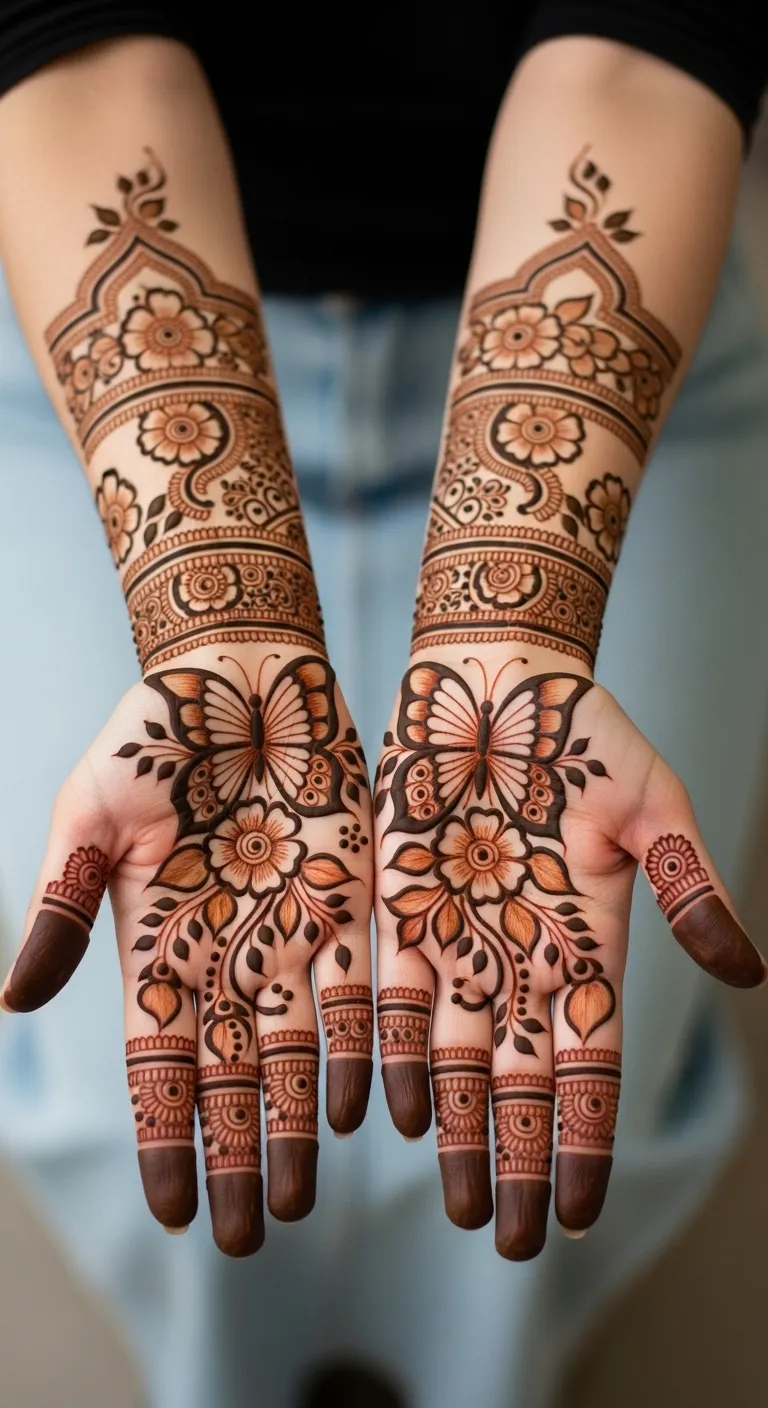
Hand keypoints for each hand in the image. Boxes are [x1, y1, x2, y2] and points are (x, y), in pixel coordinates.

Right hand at [1, 649, 372, 1256]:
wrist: (238, 674)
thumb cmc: (150, 737)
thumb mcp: (90, 820)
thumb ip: (64, 909)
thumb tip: (9, 1003)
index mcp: (155, 947)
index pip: (156, 1064)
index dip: (164, 1137)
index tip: (169, 1214)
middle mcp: (224, 956)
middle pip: (230, 1077)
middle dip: (235, 1155)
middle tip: (250, 1238)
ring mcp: (287, 933)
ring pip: (296, 1051)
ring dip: (297, 1125)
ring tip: (302, 1195)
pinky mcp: (347, 901)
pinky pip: (360, 989)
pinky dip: (365, 1047)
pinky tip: (372, 1106)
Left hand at [374, 647, 764, 1260]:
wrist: (494, 679)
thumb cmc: (585, 734)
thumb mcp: (652, 807)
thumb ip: (688, 888)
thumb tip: (749, 971)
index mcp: (590, 943)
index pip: (591, 1063)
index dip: (584, 1137)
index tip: (577, 1214)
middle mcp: (522, 956)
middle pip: (522, 1080)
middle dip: (515, 1157)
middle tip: (507, 1239)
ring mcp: (458, 936)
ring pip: (456, 1056)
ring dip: (455, 1128)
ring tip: (455, 1199)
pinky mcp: (397, 906)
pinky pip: (389, 996)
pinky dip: (386, 1054)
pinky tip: (380, 1111)